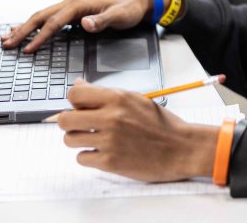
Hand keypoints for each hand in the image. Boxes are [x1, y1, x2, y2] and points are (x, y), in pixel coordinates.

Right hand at [1, 0, 151, 52]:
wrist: (138, 0)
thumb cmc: (130, 8)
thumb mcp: (120, 15)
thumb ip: (102, 20)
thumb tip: (85, 23)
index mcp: (80, 3)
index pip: (55, 22)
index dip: (40, 36)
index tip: (28, 48)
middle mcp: (72, 2)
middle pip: (41, 16)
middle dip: (23, 30)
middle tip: (7, 44)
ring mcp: (71, 5)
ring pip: (42, 16)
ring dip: (24, 27)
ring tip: (7, 38)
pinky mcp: (73, 11)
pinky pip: (50, 17)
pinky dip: (35, 24)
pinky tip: (25, 30)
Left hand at [57, 80, 217, 181]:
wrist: (181, 148)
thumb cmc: (161, 124)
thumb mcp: (136, 100)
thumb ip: (106, 94)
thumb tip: (79, 85)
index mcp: (117, 98)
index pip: (74, 95)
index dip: (75, 102)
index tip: (81, 107)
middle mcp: (110, 117)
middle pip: (65, 119)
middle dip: (70, 122)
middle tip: (83, 126)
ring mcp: (109, 141)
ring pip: (69, 140)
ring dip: (79, 140)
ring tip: (95, 140)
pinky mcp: (109, 162)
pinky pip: (81, 158)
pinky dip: (90, 156)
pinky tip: (104, 152)